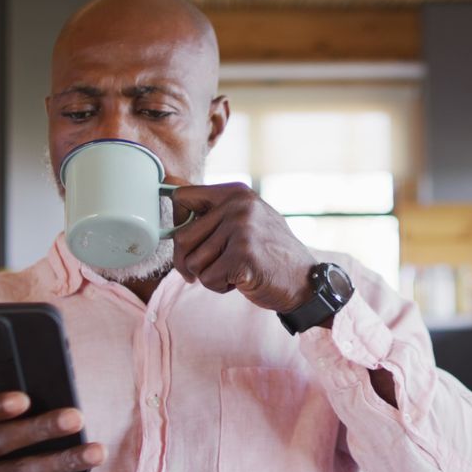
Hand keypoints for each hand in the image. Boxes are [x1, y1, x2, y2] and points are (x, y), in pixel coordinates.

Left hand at [171, 183, 317, 311]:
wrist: (304, 281)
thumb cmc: (268, 253)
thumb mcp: (245, 220)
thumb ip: (211, 208)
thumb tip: (167, 184)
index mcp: (236, 193)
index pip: (181, 197)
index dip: (179, 223)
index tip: (195, 239)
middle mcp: (238, 206)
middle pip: (181, 238)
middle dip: (190, 261)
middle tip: (214, 268)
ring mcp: (242, 230)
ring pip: (193, 262)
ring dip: (210, 275)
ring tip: (236, 270)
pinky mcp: (243, 256)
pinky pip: (208, 279)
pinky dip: (221, 287)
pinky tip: (243, 280)